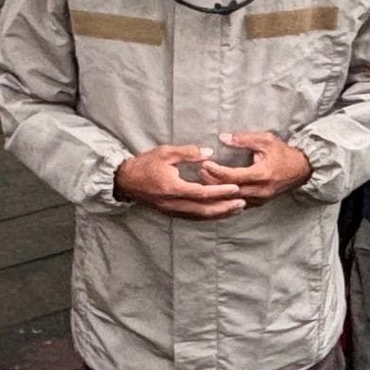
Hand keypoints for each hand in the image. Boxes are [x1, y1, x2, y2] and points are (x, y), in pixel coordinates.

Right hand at [114, 145, 244, 218]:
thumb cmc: (145, 164)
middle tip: (243, 203)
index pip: (201, 192)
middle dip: (225, 207)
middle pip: (204, 209)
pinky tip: (219, 212)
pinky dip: (208, 216)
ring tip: (236, 209)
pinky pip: (193, 217)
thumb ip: (188, 153)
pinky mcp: (171, 213)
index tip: (236, 188)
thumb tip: (208, 152)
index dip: (220, 191)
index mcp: (173, 188)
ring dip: (219, 214)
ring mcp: (172, 210)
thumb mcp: (166, 153)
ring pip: (200, 216)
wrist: (125, 181)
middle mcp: (174, 203)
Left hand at [202, 131, 312, 201]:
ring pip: (233, 200)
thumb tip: (223, 137)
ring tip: (204, 181)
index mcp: (262, 175)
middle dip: (213, 182)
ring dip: (218, 191)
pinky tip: (217, 192)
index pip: (233, 176)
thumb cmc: (283, 153)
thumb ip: (244, 139)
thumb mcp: (266, 140)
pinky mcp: (260, 203)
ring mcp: (261, 200)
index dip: (216, 171)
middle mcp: (261, 190)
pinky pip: (239, 204)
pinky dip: (227, 198)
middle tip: (200, 172)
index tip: (204, 163)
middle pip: (230, 191)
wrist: (302, 169)